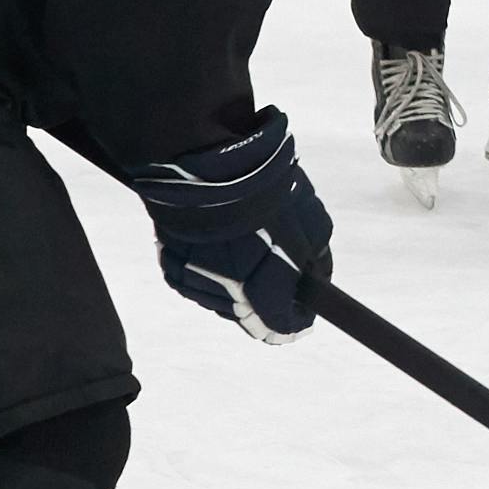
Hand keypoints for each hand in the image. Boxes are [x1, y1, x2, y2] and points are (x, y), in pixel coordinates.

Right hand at [135, 106, 329, 344]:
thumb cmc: (265, 191)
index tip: (303, 311)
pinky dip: (208, 267)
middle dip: (266, 297)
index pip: (282, 326)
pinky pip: (196, 279)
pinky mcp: (171, 267)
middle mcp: (224, 296)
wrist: (204, 163)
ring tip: (243, 244)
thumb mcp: (311, 223)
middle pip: (250, 314)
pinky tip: (218, 240)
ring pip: (221, 298)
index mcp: (260, 291)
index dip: (295, 319)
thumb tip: (317, 281)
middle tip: (276, 268)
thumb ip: (317, 261)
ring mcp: (193, 282)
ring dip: (235, 283)